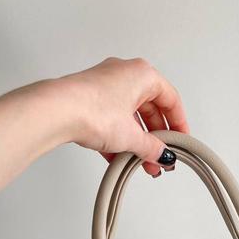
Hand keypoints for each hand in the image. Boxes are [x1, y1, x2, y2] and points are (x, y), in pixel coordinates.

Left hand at [0, 56, 188, 210]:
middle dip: (156, 138)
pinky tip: (121, 160)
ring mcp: (105, 86)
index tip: (181, 142)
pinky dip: (119, 139)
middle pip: (150, 109)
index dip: (179, 124)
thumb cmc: (93, 109)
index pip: (170, 99)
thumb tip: (162, 154)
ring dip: (138, 142)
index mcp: (142, 74)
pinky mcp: (89, 100)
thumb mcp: (132, 135)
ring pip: (130, 117)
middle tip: (160, 158)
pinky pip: (112, 121)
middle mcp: (124, 74)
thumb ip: (152, 147)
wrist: (57, 111)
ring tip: (142, 164)